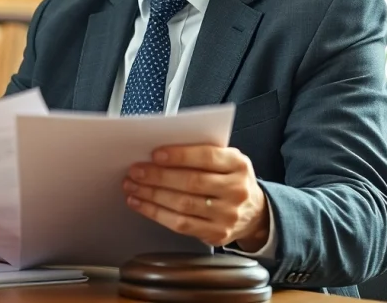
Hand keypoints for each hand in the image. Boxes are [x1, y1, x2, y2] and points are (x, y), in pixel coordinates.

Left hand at [122, 145, 269, 249]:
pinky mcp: (216, 234)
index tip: (155, 154)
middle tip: (135, 171)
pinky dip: (155, 213)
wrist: (254, 213)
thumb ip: (201, 153)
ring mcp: (227, 215)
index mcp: (238, 165)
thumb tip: (159, 153)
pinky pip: (180, 224)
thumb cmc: (230, 179)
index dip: (179, 156)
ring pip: (183, 204)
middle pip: (191, 182)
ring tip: (132, 186)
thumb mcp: (226, 160)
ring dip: (152, 195)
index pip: (207, 157)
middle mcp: (236, 190)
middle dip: (158, 176)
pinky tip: (140, 204)